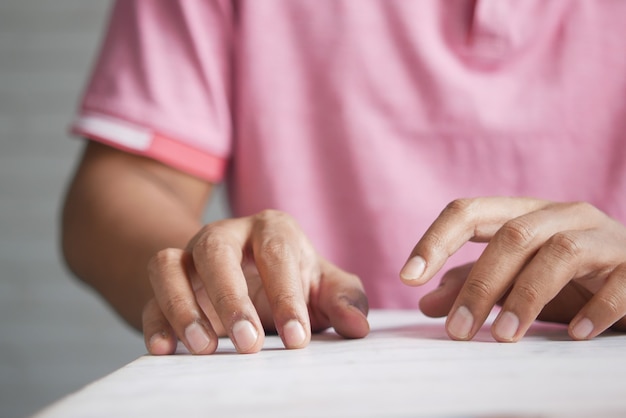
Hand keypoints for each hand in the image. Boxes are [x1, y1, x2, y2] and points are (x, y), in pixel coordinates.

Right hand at [142, 210, 368, 354]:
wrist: (251, 273)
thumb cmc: (293, 279)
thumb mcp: (324, 286)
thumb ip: (344, 299)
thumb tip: (357, 325)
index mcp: (270, 229)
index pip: (276, 253)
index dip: (287, 296)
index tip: (297, 340)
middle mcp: (226, 235)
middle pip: (215, 249)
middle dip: (230, 297)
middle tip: (249, 344)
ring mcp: (190, 256)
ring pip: (170, 264)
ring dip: (182, 305)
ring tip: (205, 348)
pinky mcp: (168, 283)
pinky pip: (150, 294)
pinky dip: (154, 320)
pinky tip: (166, 349)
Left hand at [400, 197, 625, 341]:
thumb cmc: (570, 277)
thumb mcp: (516, 279)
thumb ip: (474, 283)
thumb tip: (426, 303)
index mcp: (524, 214)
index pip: (469, 212)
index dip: (436, 241)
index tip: (407, 277)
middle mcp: (562, 215)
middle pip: (512, 235)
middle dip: (480, 284)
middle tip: (457, 331)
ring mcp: (603, 236)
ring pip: (560, 252)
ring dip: (527, 297)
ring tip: (503, 336)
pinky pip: (617, 282)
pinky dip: (595, 308)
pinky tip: (575, 333)